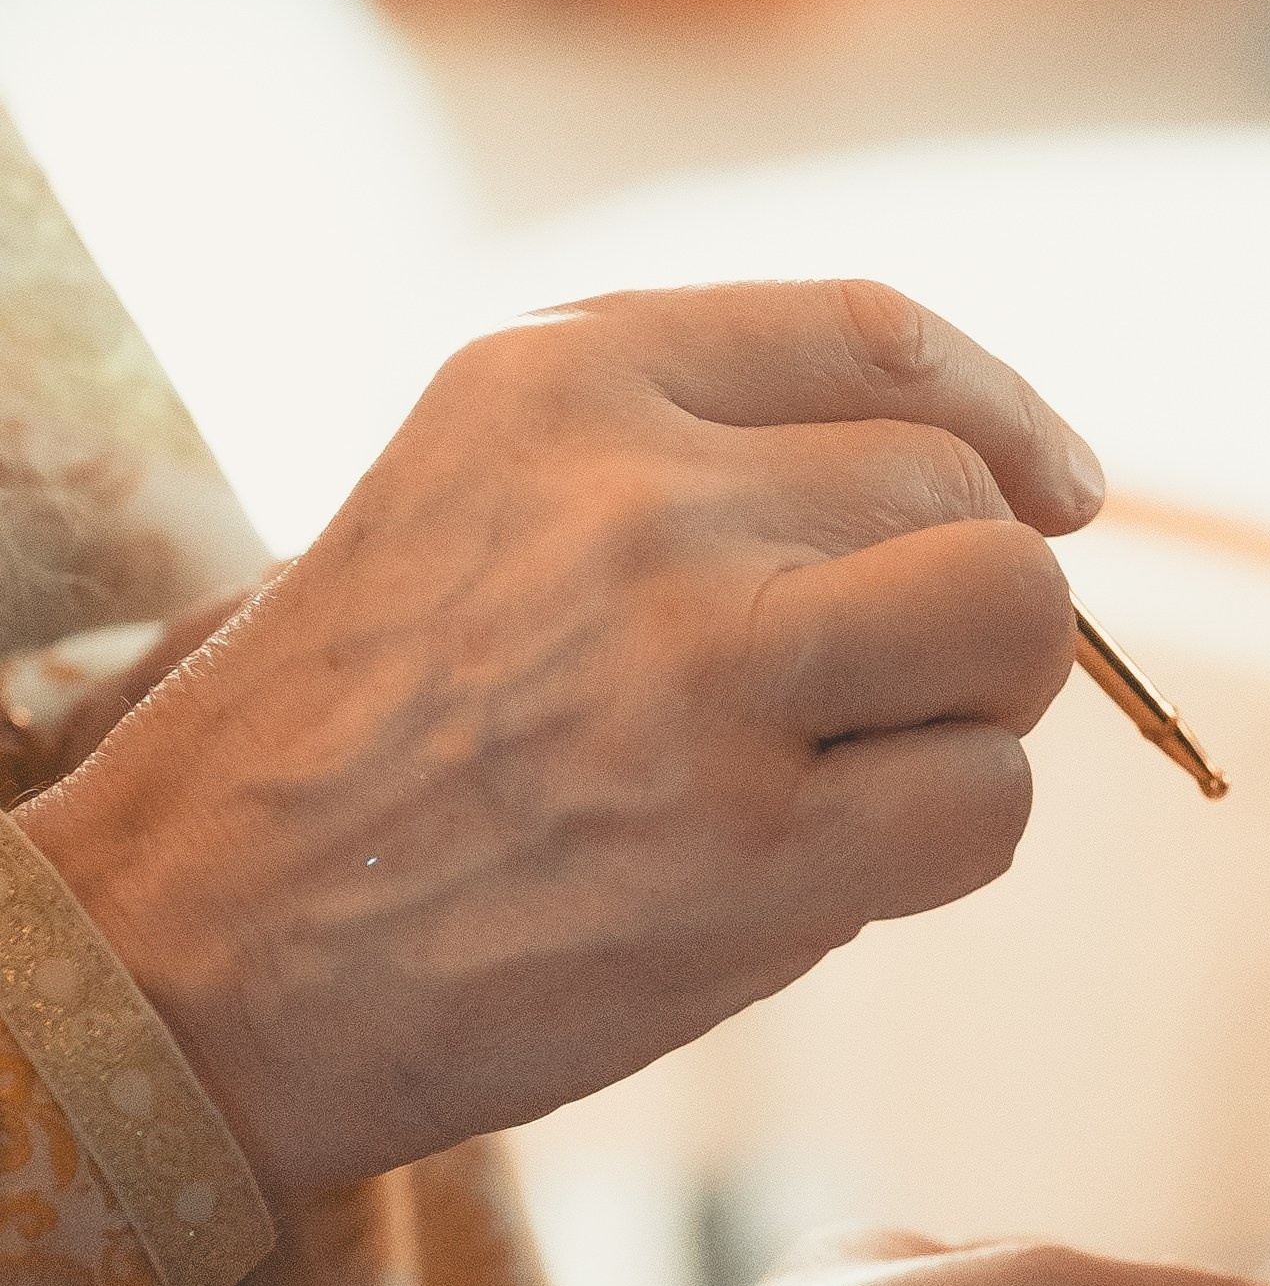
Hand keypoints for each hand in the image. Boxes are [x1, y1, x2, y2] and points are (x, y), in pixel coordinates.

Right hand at [22, 284, 1102, 1205]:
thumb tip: (992, 500)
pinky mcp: (755, 845)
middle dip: (972, 606)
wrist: (199, 950)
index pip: (871, 335)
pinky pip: (988, 805)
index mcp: (563, 376)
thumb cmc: (356, 747)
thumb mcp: (475, 504)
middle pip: (967, 493)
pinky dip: (944, 847)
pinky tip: (818, 876)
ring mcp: (705, 666)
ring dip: (978, 718)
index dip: (1001, 415)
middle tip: (881, 705)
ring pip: (1015, 623)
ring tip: (847, 784)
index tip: (1054, 491)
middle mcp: (642, 493)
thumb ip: (690, 462)